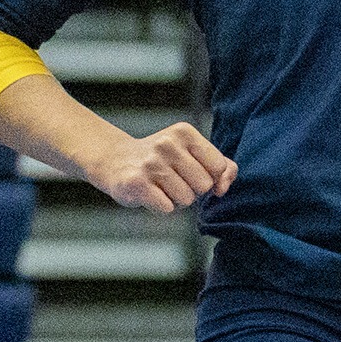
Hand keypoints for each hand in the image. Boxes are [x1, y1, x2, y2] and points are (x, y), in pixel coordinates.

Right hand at [84, 122, 236, 213]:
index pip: (219, 166)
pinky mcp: (136, 183)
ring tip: (160, 186)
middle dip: (193, 190)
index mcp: (185, 132)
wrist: (117, 161)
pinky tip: (150, 193)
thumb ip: (223, 167)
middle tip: (173, 179)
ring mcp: (150, 163)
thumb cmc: (164, 160)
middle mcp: (167, 143)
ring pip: (186, 199)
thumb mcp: (194, 153)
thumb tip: (223, 188)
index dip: (210, 177)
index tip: (193, 172)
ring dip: (176, 200)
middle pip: (204, 185)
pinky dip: (161, 207)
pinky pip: (167, 209)